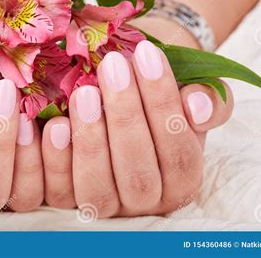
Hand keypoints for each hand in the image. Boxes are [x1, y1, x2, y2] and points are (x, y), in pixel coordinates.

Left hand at [40, 40, 232, 216]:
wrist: (127, 93)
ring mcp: (107, 206)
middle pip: (138, 174)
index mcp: (182, 178)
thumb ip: (208, 99)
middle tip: (112, 67)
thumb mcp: (190, 92)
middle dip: (125, 117)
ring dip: (90, 142)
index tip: (146, 54)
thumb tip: (197, 106)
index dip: (163, 103)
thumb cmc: (154, 92)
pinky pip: (60, 193)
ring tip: (83, 93)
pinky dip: (52, 160)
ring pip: (98, 190)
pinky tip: (51, 124)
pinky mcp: (71, 203)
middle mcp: (146, 200)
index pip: (178, 151)